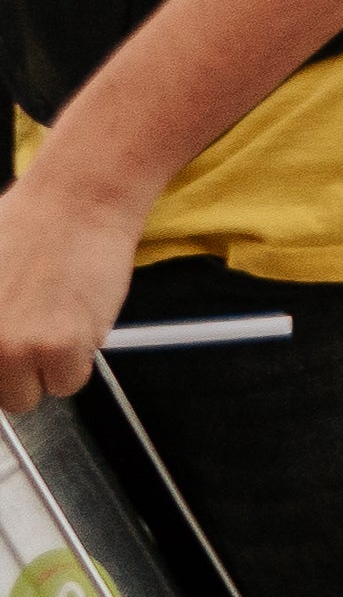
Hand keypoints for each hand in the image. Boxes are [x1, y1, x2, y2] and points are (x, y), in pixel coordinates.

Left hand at [0, 164, 143, 419]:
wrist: (78, 200)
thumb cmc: (28, 223)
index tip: (9, 353)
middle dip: (15, 373)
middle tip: (30, 336)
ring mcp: (13, 349)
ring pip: (29, 396)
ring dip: (46, 370)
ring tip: (56, 324)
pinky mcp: (59, 347)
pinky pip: (69, 381)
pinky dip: (80, 359)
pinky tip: (77, 318)